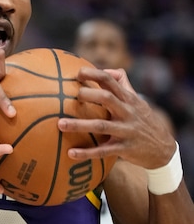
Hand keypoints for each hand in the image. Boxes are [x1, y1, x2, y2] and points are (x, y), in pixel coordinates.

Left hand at [58, 67, 176, 168]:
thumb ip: (123, 83)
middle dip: (88, 95)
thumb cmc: (143, 120)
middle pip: (107, 99)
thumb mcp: (137, 101)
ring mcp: (126, 131)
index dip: (94, 74)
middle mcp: (127, 112)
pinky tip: (70, 153)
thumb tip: (105, 70)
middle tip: (72, 96)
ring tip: (60, 124)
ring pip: (101, 126)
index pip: (111, 81)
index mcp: (128, 99)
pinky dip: (87, 153)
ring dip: (79, 125)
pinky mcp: (124, 149)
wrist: (164, 149)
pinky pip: (103, 151)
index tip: (78, 73)